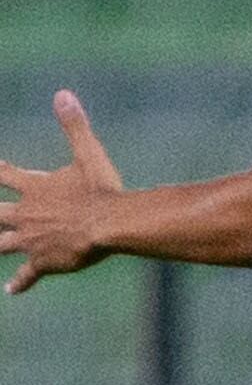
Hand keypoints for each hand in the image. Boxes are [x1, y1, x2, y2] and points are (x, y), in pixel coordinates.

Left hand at [0, 91, 127, 294]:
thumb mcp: (89, 154)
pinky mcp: (43, 261)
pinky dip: (19, 282)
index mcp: (34, 187)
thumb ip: (74, 126)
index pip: (4, 174)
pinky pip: (27, 274)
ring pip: (3, 244)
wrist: (109, 225)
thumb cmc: (102, 190)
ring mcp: (32, 239)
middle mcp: (25, 213)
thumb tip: (63, 94)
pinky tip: (11, 290)